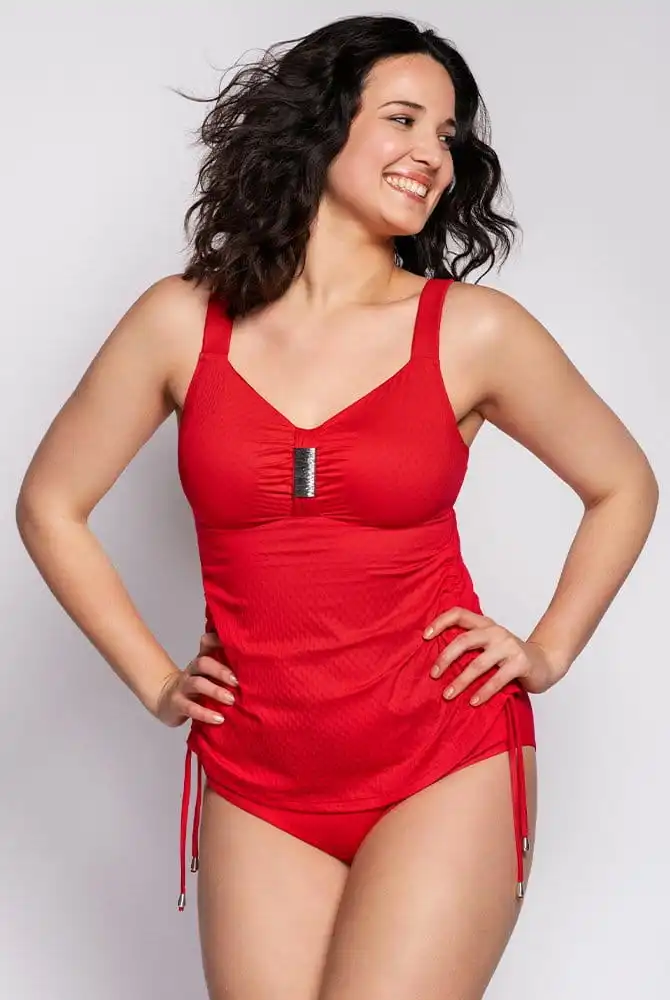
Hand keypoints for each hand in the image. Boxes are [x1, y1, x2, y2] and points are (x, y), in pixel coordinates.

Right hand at [154, 631, 238, 727]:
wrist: (166, 699)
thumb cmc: (196, 686)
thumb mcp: (209, 675)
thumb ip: (225, 668)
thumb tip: (253, 663)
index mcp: (202, 661)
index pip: (208, 644)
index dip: (218, 640)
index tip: (235, 643)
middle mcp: (192, 671)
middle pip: (203, 663)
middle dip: (220, 671)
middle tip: (237, 682)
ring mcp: (183, 686)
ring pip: (197, 684)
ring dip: (215, 691)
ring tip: (231, 700)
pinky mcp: (177, 704)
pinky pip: (191, 708)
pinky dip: (206, 714)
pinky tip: (219, 719)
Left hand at [424, 607, 565, 705]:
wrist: (546, 662)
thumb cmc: (510, 657)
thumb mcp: (490, 645)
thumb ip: (471, 646)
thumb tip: (436, 660)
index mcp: (485, 624)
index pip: (459, 614)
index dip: (440, 622)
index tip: (424, 637)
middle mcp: (496, 632)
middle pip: (464, 640)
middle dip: (445, 658)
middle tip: (433, 674)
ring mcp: (509, 646)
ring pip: (478, 664)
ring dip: (461, 681)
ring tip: (448, 694)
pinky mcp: (520, 663)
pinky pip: (497, 679)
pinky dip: (484, 692)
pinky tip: (474, 702)